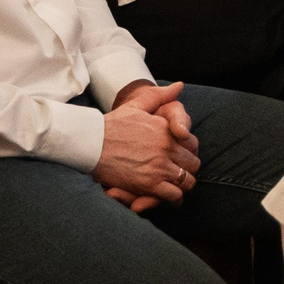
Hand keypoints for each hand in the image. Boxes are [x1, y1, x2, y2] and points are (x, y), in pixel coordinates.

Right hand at [91, 81, 198, 208]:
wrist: (90, 142)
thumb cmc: (112, 124)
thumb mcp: (137, 105)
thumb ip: (160, 96)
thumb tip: (180, 86)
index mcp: (167, 131)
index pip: (193, 144)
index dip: (189, 152)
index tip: (181, 157)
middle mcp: (167, 148)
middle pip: (193, 164)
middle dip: (187, 169)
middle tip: (179, 173)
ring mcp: (159, 167)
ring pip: (187, 181)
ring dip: (182, 184)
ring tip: (176, 186)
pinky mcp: (148, 184)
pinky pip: (173, 194)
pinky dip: (173, 198)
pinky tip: (169, 197)